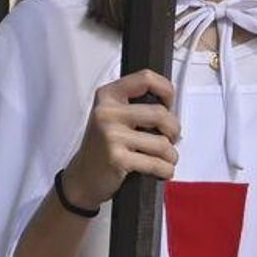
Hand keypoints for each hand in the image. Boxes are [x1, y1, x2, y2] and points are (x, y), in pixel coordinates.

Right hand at [60, 70, 180, 209]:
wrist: (82, 178)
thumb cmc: (102, 148)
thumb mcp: (112, 116)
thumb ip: (135, 105)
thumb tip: (170, 106)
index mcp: (108, 95)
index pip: (146, 78)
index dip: (167, 91)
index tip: (169, 104)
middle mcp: (107, 112)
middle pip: (160, 114)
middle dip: (174, 130)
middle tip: (170, 138)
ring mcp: (111, 135)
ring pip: (162, 142)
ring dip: (171, 155)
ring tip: (165, 158)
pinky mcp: (117, 158)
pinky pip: (156, 163)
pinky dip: (166, 170)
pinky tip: (161, 170)